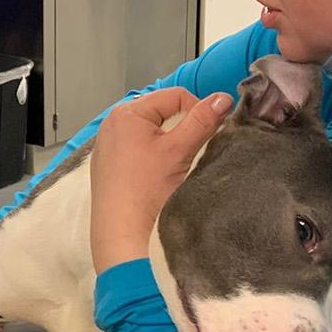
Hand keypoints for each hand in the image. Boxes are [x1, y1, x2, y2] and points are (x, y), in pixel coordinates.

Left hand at [89, 87, 230, 271]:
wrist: (122, 236)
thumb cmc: (148, 190)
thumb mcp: (179, 150)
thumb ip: (202, 120)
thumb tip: (223, 98)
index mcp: (128, 112)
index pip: (175, 96)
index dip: (199, 110)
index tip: (210, 134)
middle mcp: (112, 123)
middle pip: (161, 113)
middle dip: (182, 126)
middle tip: (195, 150)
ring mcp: (107, 146)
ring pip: (151, 132)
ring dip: (169, 143)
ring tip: (178, 165)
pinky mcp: (108, 167)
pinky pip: (137, 150)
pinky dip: (153, 157)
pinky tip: (159, 177)